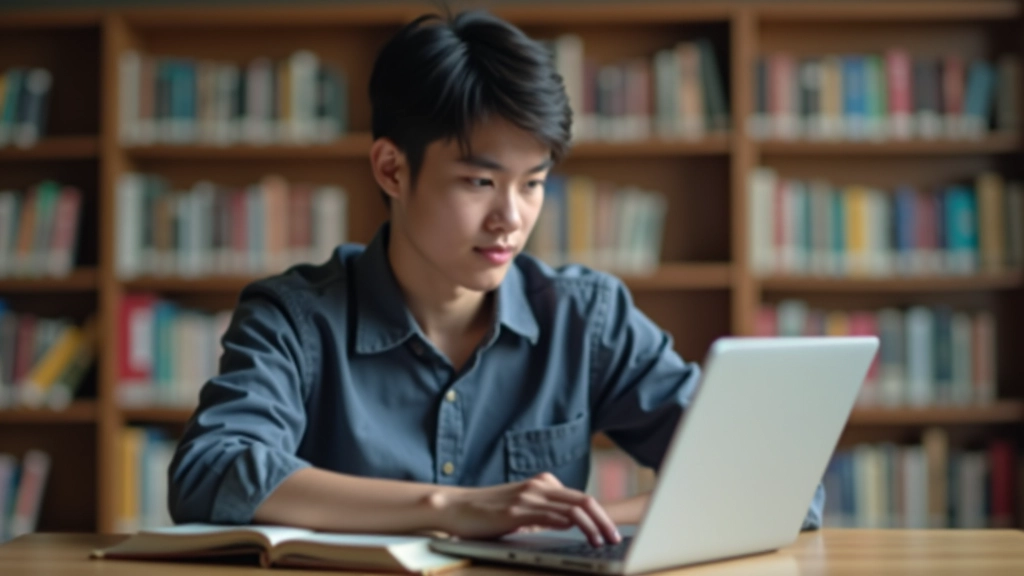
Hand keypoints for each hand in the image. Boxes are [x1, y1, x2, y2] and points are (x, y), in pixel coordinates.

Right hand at [432, 472, 620, 546]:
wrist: (455, 507)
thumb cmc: (487, 512)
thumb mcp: (521, 508)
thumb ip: (544, 512)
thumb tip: (569, 525)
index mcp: (542, 485)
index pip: (581, 498)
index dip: (601, 515)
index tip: (612, 532)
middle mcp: (539, 487)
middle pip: (584, 500)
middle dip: (604, 521)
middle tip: (616, 538)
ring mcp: (528, 497)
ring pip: (572, 508)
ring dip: (592, 526)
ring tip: (602, 542)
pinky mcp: (516, 511)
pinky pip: (549, 516)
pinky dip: (568, 525)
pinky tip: (578, 536)